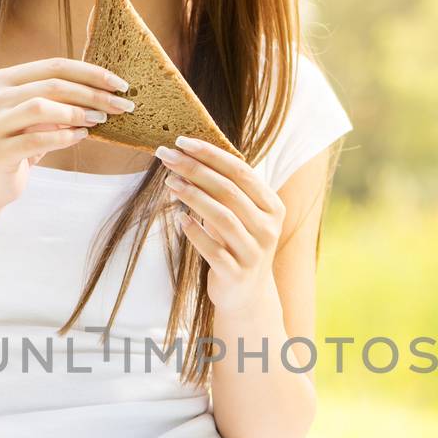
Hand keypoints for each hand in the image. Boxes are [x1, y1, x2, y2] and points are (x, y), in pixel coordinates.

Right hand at [0, 54, 133, 208]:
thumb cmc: (23, 142)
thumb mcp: (41, 116)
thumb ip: (63, 100)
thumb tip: (108, 92)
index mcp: (7, 80)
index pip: (55, 66)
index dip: (90, 72)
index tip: (119, 84)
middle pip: (52, 85)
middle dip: (92, 94)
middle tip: (121, 105)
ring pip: (40, 107)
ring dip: (77, 112)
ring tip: (101, 120)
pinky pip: (35, 140)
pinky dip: (63, 137)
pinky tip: (82, 137)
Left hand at [155, 137, 284, 314]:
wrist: (247, 295)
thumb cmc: (237, 244)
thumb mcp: (240, 215)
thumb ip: (226, 188)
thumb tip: (188, 153)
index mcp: (272, 206)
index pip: (241, 171)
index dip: (211, 154)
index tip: (182, 141)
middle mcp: (268, 228)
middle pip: (229, 191)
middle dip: (194, 169)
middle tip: (165, 155)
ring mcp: (254, 252)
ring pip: (222, 217)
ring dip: (192, 196)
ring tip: (168, 182)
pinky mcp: (236, 274)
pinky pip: (213, 249)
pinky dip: (195, 232)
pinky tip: (179, 219)